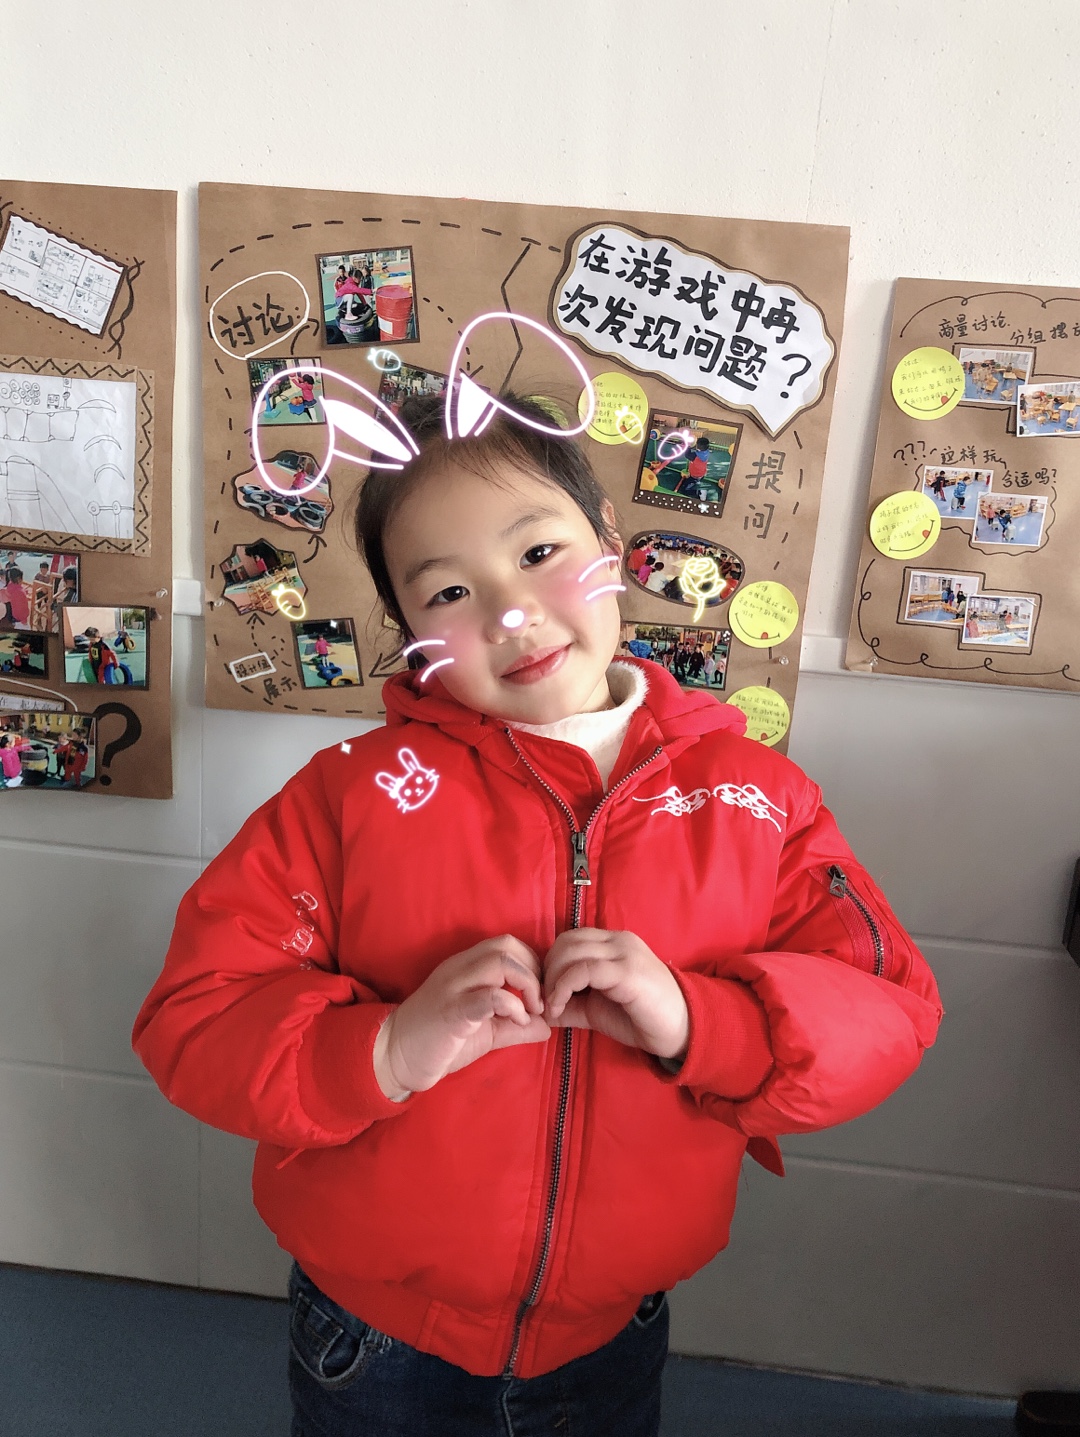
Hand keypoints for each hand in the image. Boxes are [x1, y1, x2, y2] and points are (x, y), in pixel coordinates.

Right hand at [373, 934, 551, 1098]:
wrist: (394, 1058)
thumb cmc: (438, 1042)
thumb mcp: (485, 1031)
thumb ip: (515, 1025)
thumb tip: (548, 1026)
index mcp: (466, 967)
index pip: (507, 944)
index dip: (533, 963)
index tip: (540, 994)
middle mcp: (460, 969)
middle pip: (507, 944)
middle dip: (534, 970)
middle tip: (540, 1002)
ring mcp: (454, 987)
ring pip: (500, 961)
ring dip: (528, 983)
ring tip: (532, 1011)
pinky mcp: (452, 1011)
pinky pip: (489, 995)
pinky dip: (513, 1005)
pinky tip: (517, 1021)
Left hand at [542, 928, 688, 1061]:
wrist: (683, 1030)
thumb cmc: (641, 1018)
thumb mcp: (596, 1008)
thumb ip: (570, 1003)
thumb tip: (539, 1010)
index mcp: (612, 943)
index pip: (569, 940)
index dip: (549, 964)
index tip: (543, 994)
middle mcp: (618, 940)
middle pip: (565, 941)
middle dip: (547, 971)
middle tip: (545, 1001)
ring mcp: (624, 952)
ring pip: (571, 952)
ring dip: (552, 980)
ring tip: (553, 1006)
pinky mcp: (627, 971)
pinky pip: (583, 969)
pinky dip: (563, 987)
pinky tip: (561, 1006)